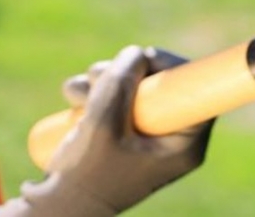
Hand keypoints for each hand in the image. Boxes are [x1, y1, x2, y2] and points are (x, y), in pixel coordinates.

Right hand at [0, 46, 213, 216]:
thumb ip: (120, 85)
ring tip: (75, 93)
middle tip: (96, 75)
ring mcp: (148, 135)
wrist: (57, 208)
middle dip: (127, 73)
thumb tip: (137, 53)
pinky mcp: (125, 132)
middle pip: (164, 85)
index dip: (173, 68)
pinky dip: (96, 92)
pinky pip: (118, 99)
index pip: (197, 94)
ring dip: (103, 80)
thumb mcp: (103, 125)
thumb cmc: (85, 176)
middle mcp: (171, 138)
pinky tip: (74, 98)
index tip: (145, 58)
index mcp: (184, 145)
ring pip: (136, 88)